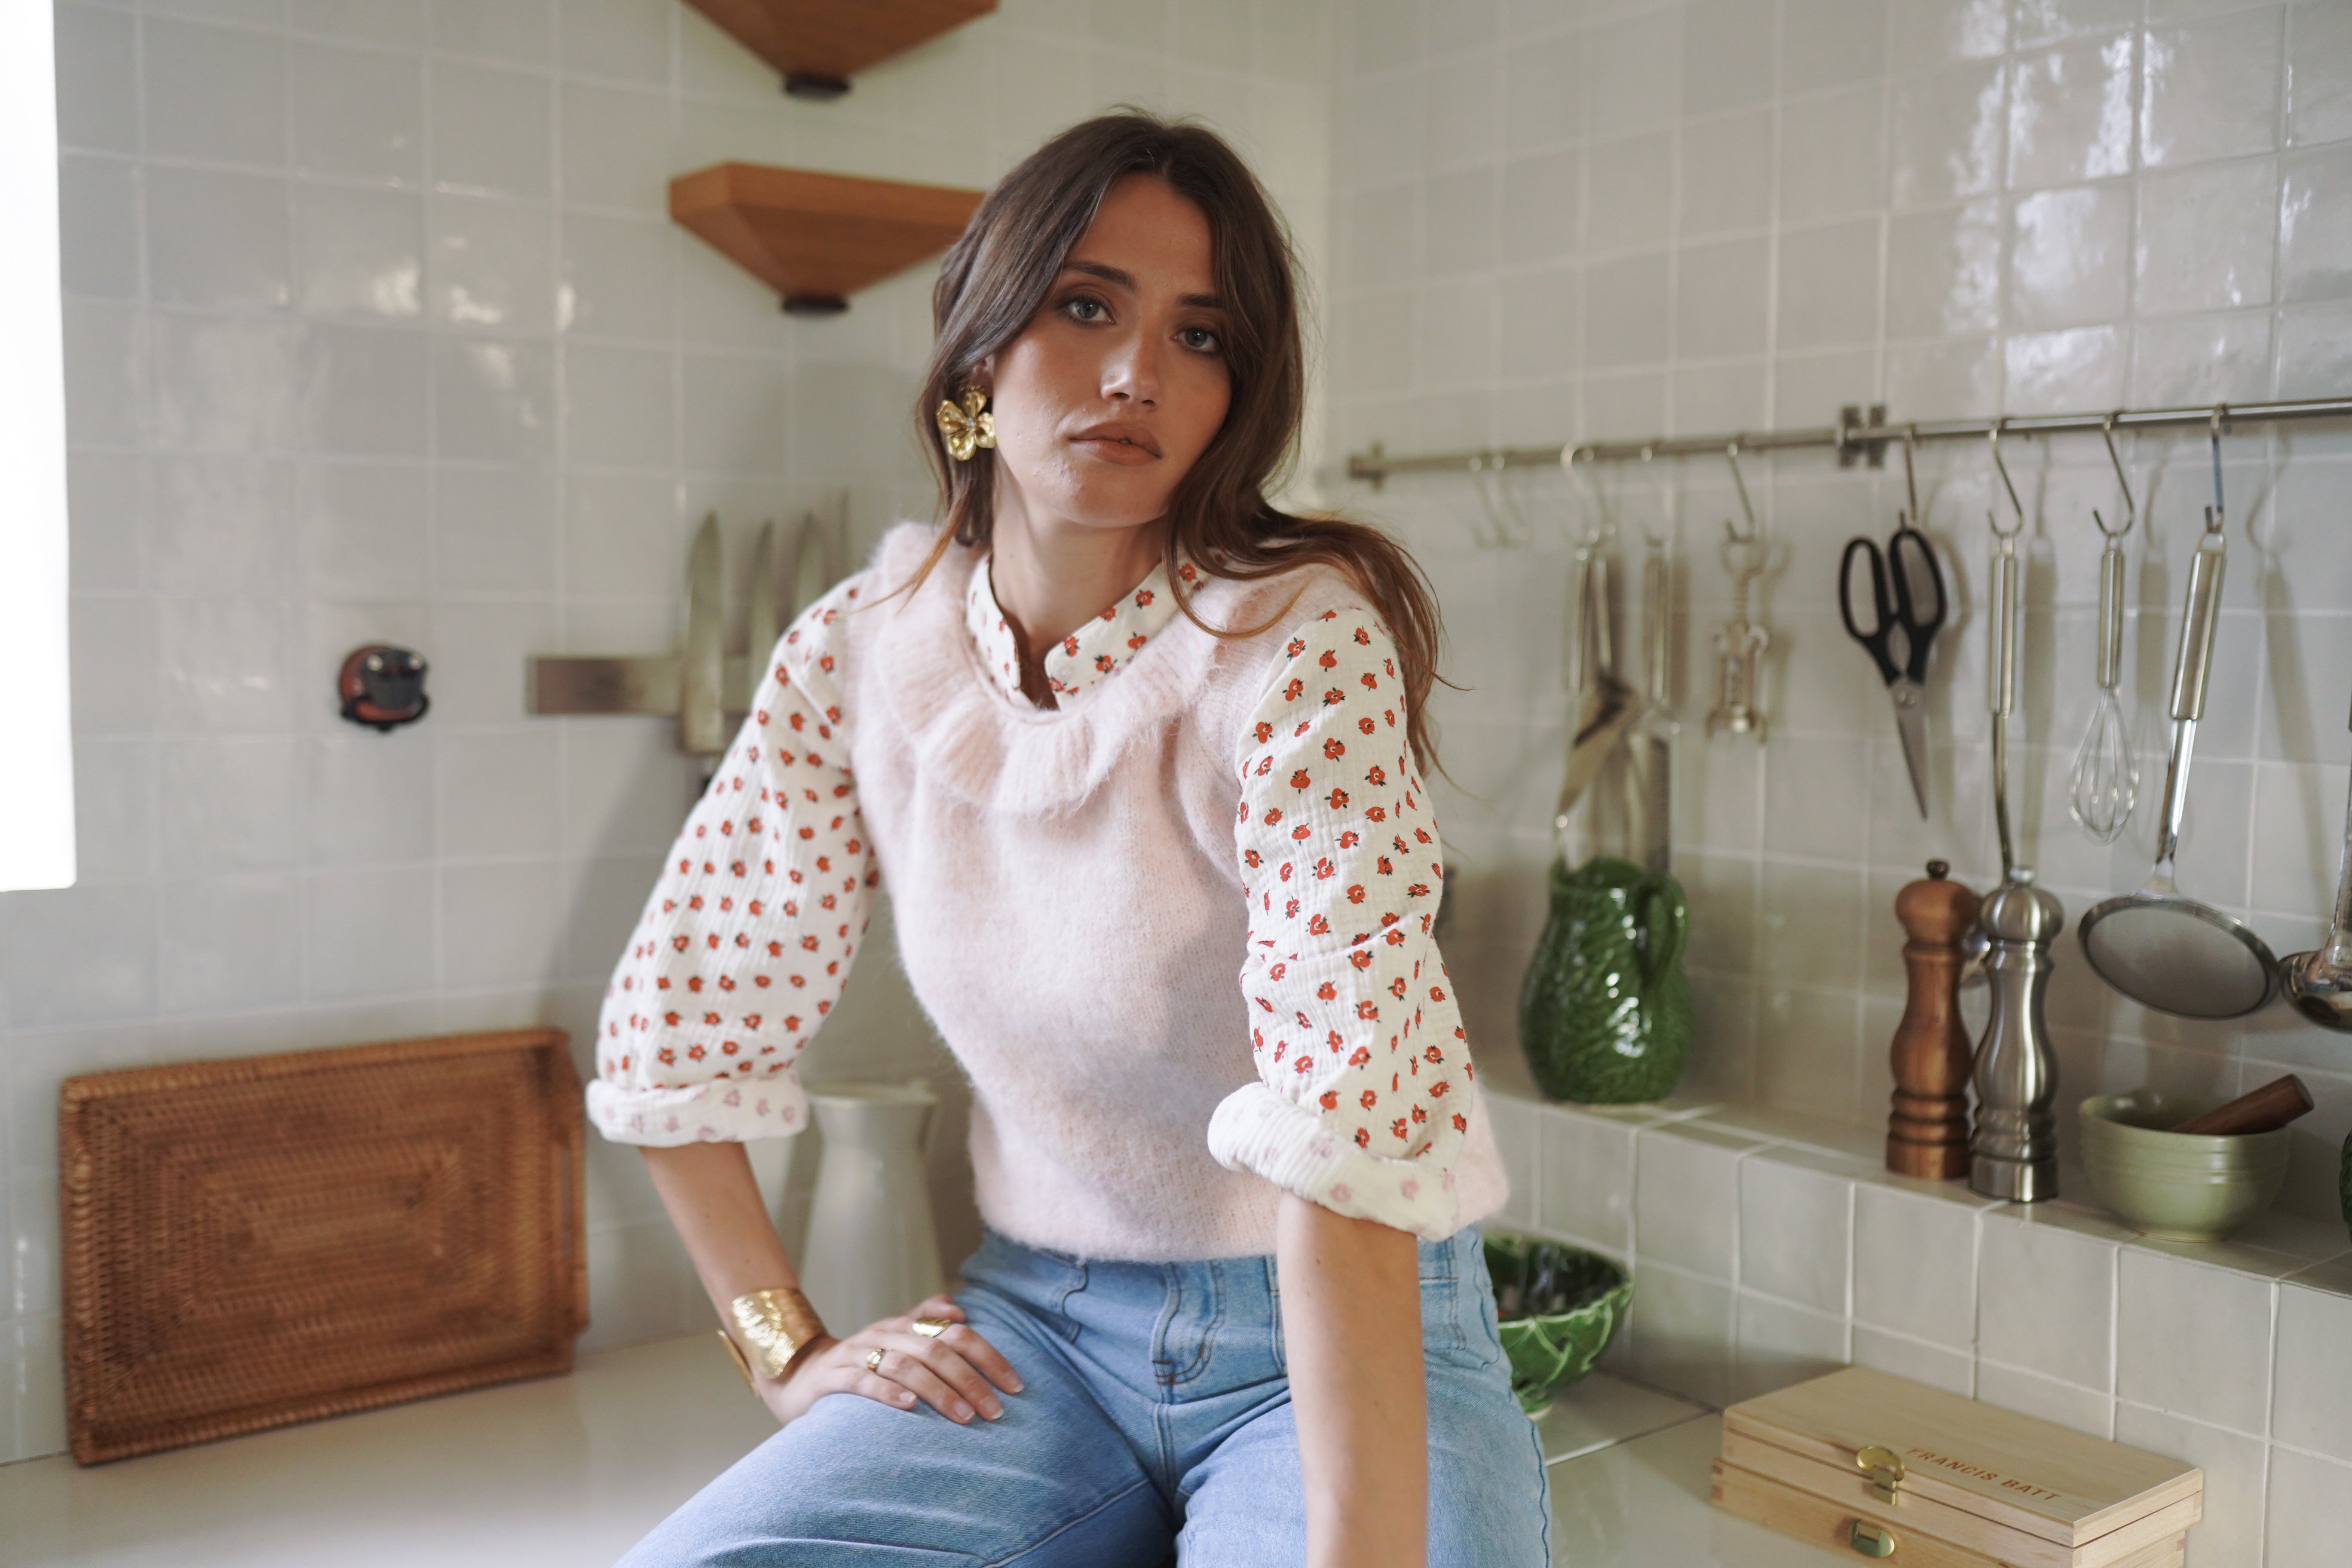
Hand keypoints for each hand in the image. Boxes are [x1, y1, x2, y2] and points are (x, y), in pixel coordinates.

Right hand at [758, 1294, 1024, 1427]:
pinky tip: (908, 1405)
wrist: (798, 1376)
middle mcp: (884, 1334)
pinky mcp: (833, 1376)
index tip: (1014, 1386)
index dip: (988, 1357)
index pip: (956, 1333)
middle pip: (936, 1349)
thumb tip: (960, 1308)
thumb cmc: (860, 1363)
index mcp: (905, 1326)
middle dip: (970, 1380)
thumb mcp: (894, 1341)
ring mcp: (857, 1353)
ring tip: (963, 1416)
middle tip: (994, 1411)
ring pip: (906, 1365)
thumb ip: (925, 1321)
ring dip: (939, 1391)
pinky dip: (886, 1391)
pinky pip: (862, 1380)